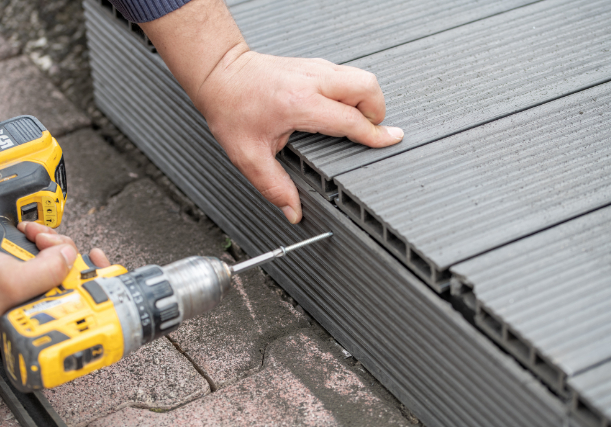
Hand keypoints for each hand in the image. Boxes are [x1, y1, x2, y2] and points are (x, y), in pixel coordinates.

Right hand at [0, 222, 108, 340]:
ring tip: (32, 235)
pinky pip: (45, 252)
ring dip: (51, 240)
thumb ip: (46, 272)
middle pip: (75, 273)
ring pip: (61, 259)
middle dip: (66, 249)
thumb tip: (70, 257)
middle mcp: (41, 304)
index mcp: (42, 317)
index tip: (98, 257)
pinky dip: (40, 239)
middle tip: (46, 241)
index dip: (95, 277)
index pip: (84, 300)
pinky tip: (30, 233)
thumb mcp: (10, 283)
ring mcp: (34, 287)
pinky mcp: (25, 272)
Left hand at [140, 0, 402, 223]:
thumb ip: (274, 186)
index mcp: (299, 104)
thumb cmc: (230, 108)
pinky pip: (345, 74)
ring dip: (365, 99)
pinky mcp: (311, 64)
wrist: (218, 74)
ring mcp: (313, 67)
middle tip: (368, 132)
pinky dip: (351, 92)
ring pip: (359, 76)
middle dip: (377, 110)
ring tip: (354, 123)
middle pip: (366, 86)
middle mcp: (311, 81)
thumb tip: (293, 212)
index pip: (350, 119)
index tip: (392, 139)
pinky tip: (338, 109)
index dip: (374, 133)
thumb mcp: (248, 155)